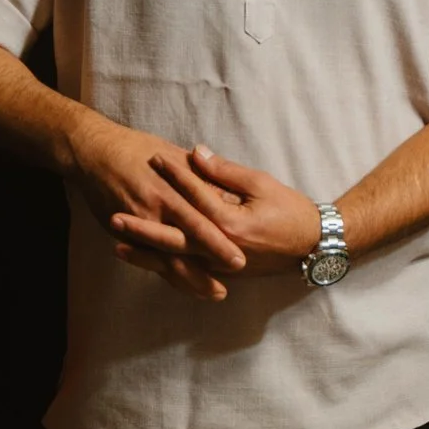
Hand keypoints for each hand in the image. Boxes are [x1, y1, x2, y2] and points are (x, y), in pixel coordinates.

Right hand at [61, 115, 246, 299]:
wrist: (96, 154)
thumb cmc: (140, 150)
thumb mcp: (175, 155)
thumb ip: (201, 174)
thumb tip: (228, 189)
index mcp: (172, 189)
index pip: (202, 220)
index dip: (221, 240)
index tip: (242, 257)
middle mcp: (156, 209)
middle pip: (188, 242)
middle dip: (212, 262)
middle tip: (237, 277)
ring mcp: (139, 224)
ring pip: (169, 258)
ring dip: (192, 278)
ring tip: (216, 293)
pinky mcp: (124, 233)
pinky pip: (150, 259)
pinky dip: (168, 275)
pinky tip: (185, 286)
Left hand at [112, 144, 322, 276]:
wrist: (315, 246)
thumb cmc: (291, 211)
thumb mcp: (261, 184)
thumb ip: (225, 172)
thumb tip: (196, 153)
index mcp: (230, 222)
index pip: (194, 195)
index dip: (173, 175)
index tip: (152, 159)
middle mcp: (221, 247)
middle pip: (174, 236)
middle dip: (143, 225)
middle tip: (114, 215)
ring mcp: (221, 265)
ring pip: (176, 260)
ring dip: (146, 252)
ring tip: (117, 244)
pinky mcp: (223, 274)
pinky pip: (189, 274)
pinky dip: (166, 269)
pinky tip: (148, 264)